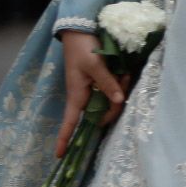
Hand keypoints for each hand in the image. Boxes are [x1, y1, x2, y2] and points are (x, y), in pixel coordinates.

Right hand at [57, 31, 127, 157]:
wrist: (81, 31)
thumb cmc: (83, 48)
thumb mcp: (95, 65)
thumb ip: (107, 83)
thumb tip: (119, 102)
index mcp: (77, 95)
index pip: (70, 122)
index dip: (64, 139)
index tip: (60, 155)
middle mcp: (85, 96)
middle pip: (102, 114)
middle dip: (116, 105)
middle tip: (123, 81)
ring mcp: (94, 90)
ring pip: (112, 102)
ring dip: (121, 90)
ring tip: (124, 73)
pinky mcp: (102, 83)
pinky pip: (115, 90)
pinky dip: (121, 83)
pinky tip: (125, 72)